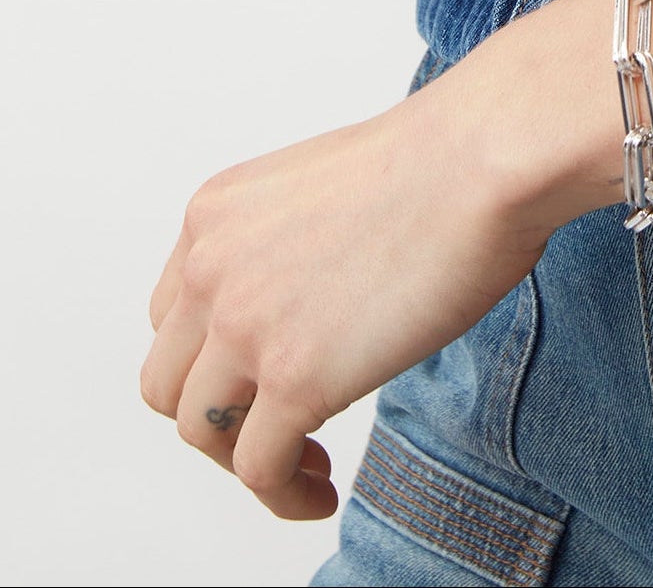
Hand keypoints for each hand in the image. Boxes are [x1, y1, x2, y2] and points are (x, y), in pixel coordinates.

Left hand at [140, 70, 552, 524]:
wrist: (482, 157)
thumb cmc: (440, 160)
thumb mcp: (323, 187)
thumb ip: (290, 245)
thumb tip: (313, 305)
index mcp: (215, 214)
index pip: (172, 318)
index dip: (212, 360)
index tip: (257, 379)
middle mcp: (210, 268)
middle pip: (170, 382)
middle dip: (219, 415)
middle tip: (276, 429)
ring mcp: (244, 326)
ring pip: (202, 431)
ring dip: (246, 461)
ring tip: (307, 470)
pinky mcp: (294, 379)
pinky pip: (259, 470)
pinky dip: (284, 496)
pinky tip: (324, 494)